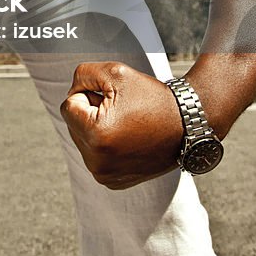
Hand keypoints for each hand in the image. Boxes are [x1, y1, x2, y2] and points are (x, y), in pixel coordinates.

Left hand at [60, 62, 182, 189]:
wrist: (186, 125)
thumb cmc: (151, 96)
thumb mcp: (115, 72)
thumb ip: (82, 74)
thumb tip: (71, 93)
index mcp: (96, 136)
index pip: (68, 106)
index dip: (89, 93)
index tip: (113, 96)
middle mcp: (98, 163)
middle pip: (73, 125)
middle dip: (91, 112)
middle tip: (123, 110)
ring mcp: (105, 176)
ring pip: (82, 140)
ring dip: (97, 128)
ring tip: (127, 124)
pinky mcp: (112, 182)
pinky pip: (94, 155)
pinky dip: (105, 145)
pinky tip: (128, 139)